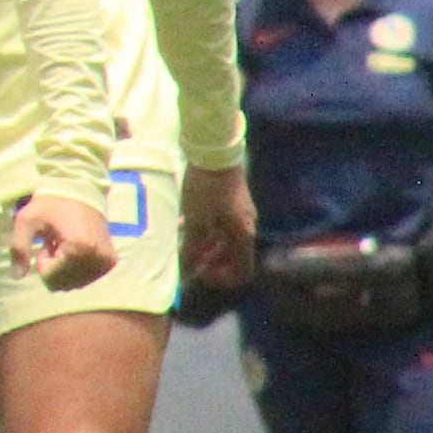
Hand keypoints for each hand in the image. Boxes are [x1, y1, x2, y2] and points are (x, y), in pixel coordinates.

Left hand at [16, 192, 118, 291]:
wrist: (81, 191)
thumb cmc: (51, 204)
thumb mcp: (27, 221)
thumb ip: (19, 249)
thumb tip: (16, 276)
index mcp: (78, 248)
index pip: (52, 277)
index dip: (43, 261)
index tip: (48, 243)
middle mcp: (97, 257)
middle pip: (64, 283)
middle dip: (54, 267)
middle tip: (56, 244)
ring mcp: (106, 261)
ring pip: (75, 283)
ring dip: (65, 268)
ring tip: (65, 245)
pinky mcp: (110, 261)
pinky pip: (87, 278)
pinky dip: (77, 268)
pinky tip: (75, 248)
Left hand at [180, 166, 258, 301]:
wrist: (215, 153)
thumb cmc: (207, 189)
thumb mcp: (197, 221)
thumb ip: (194, 248)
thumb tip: (188, 271)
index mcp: (243, 236)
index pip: (243, 272)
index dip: (222, 279)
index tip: (201, 272)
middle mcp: (248, 228)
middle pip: (234, 257)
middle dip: (211, 262)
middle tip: (188, 257)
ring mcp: (242, 214)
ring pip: (227, 241)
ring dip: (207, 246)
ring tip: (185, 241)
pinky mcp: (234, 202)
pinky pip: (224, 226)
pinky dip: (209, 231)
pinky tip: (188, 224)